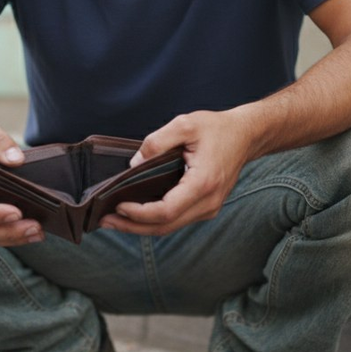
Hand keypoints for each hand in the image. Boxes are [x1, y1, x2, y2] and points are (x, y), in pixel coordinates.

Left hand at [100, 109, 252, 235]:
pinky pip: (177, 220)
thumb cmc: (217, 129)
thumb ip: (157, 142)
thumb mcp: (185, 124)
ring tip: (114, 220)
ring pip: (170, 227)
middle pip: (165, 226)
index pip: (166, 210)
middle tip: (104, 221)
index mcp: (203, 183)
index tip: (118, 206)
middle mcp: (208, 202)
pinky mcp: (206, 207)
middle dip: (132, 226)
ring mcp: (208, 208)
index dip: (139, 213)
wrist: (246, 136)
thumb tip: (134, 164)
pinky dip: (154, 221)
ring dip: (141, 227)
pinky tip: (136, 214)